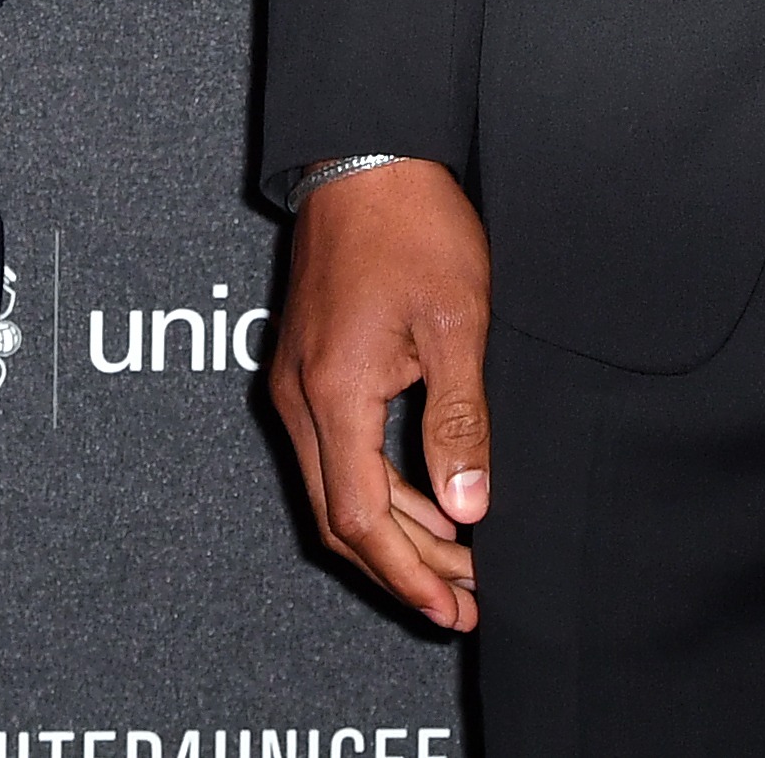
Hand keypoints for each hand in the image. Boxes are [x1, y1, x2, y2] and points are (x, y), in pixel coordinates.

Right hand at [263, 159, 492, 629]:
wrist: (366, 155)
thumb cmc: (414, 227)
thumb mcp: (457, 324)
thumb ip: (459, 422)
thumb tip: (468, 510)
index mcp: (332, 395)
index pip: (361, 519)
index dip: (407, 575)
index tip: (452, 608)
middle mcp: (298, 398)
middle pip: (340, 519)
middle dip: (403, 570)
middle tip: (464, 602)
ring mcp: (295, 383)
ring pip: (336, 489)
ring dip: (396, 532)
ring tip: (460, 562)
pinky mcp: (307, 367)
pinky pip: (335, 454)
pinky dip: (380, 489)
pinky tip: (431, 499)